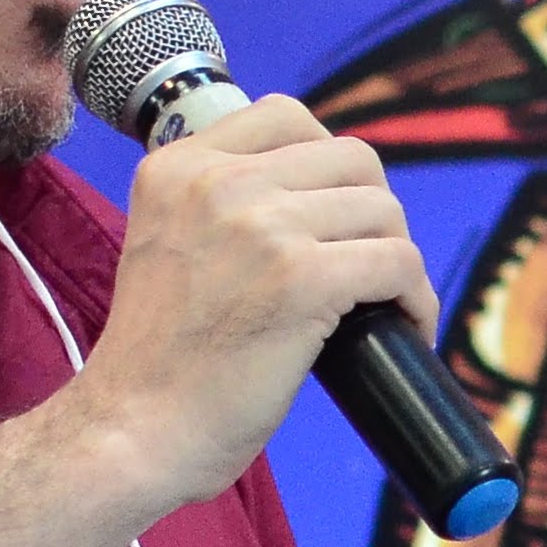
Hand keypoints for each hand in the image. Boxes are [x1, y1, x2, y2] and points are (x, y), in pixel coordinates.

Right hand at [71, 91, 441, 511]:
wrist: (131, 431)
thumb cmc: (157, 362)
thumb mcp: (166, 243)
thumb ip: (220, 205)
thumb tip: (316, 193)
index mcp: (178, 166)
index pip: (287, 115)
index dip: (329, 165)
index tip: (333, 216)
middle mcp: (216, 182)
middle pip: (352, 158)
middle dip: (373, 213)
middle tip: (365, 267)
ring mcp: (260, 225)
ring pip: (384, 211)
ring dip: (398, 260)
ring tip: (385, 304)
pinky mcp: (301, 278)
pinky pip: (399, 263)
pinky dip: (416, 299)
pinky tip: (406, 327)